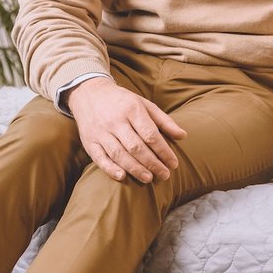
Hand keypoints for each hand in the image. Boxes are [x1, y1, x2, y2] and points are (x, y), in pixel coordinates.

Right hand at [67, 77, 186, 182]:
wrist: (89, 94)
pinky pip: (99, 158)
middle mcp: (115, 121)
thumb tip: (183, 135)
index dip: (163, 151)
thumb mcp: (144, 104)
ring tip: (149, 178)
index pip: (150, 135)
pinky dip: (110, 168)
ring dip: (135, 169)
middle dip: (152, 163)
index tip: (173, 164)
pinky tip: (122, 177)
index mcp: (132, 109)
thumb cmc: (122, 102)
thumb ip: (163, 121)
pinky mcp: (89, 141)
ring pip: (119, 154)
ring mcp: (100, 132)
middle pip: (136, 147)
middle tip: (164, 175)